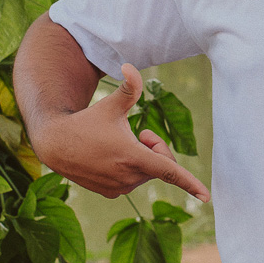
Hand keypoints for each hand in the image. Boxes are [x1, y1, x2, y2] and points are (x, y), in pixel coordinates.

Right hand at [29, 63, 210, 202]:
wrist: (56, 144)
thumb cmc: (87, 121)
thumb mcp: (111, 104)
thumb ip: (130, 87)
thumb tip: (131, 65)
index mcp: (133, 156)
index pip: (169, 172)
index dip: (190, 183)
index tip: (207, 197)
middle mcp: (128, 177)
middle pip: (161, 165)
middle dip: (156, 149)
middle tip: (141, 133)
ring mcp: (119, 188)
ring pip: (146, 173)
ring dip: (142, 159)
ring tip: (121, 145)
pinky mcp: (110, 193)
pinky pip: (132, 181)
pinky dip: (129, 169)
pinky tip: (110, 159)